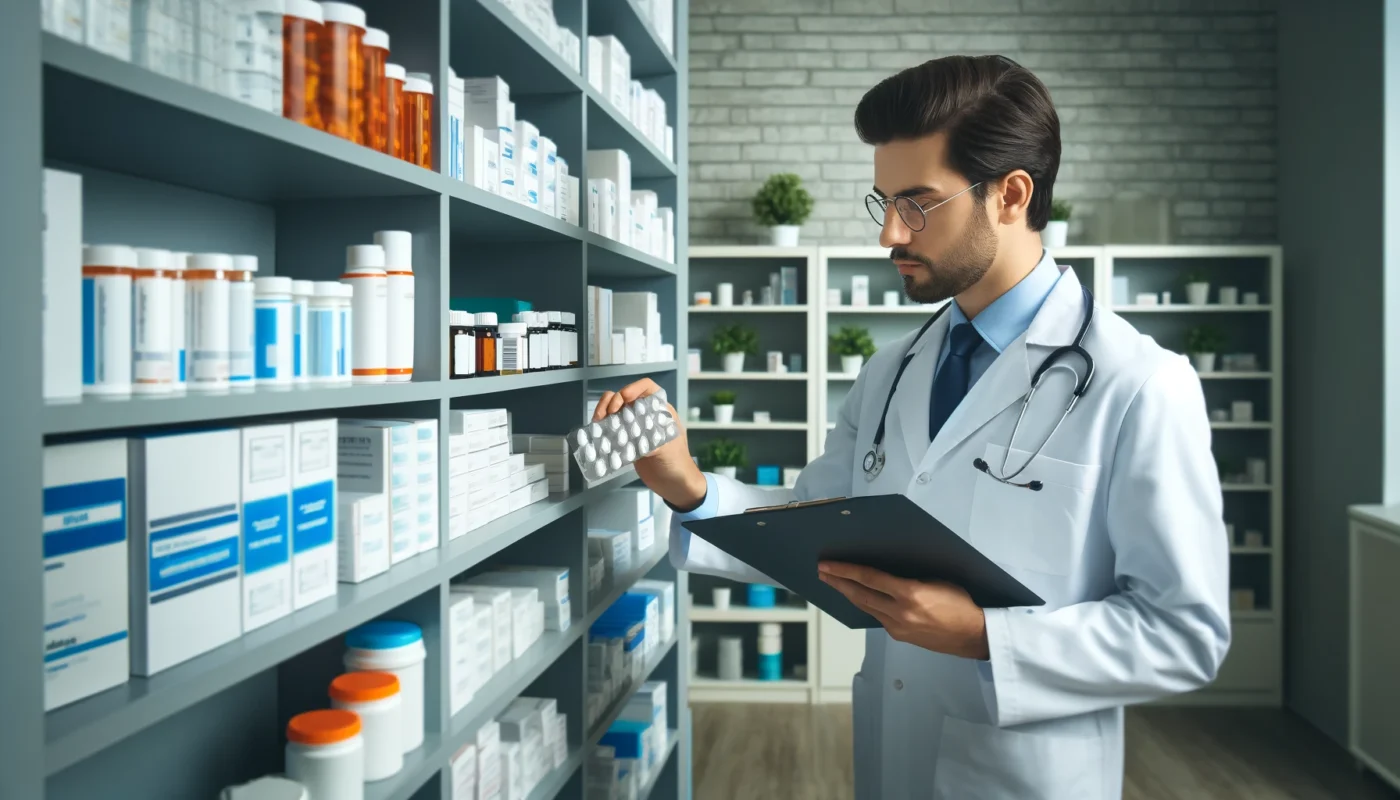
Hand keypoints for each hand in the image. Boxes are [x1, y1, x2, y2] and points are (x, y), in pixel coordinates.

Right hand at [592, 378, 707, 511]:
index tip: (623, 397)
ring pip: (616, 411)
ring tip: (597, 422)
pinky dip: (604, 428)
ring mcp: (636, 428)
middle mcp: (647, 415)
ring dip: (605, 412)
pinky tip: (598, 433)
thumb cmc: (677, 464)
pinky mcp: (627, 441)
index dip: (634, 388)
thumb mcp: (667, 449)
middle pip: (626, 397)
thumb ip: (651, 440)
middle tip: (605, 414)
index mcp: (661, 411)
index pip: (647, 388)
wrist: (674, 486)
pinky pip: (613, 428)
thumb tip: (631, 435)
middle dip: (613, 401)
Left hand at [818, 562, 989, 659]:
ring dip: (848, 594)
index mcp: (910, 594)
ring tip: (833, 582)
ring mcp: (898, 627)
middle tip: (822, 572)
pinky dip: (865, 605)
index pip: (869, 578)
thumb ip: (910, 578)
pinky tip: (858, 598)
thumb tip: (886, 572)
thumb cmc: (961, 602)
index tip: (827, 564)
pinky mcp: (900, 636)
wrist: (974, 635)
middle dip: (838, 582)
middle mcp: (900, 612)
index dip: (845, 570)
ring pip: (865, 607)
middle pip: (860, 594)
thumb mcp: (937, 580)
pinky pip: (877, 617)